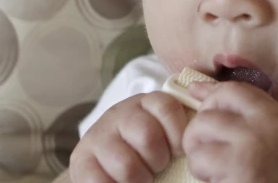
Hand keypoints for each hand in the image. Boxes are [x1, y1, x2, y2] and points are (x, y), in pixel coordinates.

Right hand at [69, 92, 188, 182]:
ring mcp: (98, 136)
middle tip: (157, 167)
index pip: (167, 108)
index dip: (178, 136)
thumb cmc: (146, 149)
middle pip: (147, 137)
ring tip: (141, 178)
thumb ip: (181, 128)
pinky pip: (100, 181)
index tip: (177, 151)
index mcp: (145, 103)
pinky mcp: (80, 160)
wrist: (105, 162)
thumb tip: (196, 143)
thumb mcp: (164, 131)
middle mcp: (119, 113)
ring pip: (127, 165)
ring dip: (139, 179)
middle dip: (158, 161)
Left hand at [183, 81, 277, 182]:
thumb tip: (199, 90)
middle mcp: (266, 125)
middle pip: (209, 111)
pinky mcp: (238, 169)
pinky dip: (201, 173)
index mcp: (277, 116)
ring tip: (213, 169)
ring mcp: (251, 146)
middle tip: (207, 152)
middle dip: (198, 131)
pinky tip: (218, 181)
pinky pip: (199, 160)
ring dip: (198, 154)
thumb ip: (248, 115)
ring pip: (197, 133)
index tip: (195, 95)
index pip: (234, 90)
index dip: (210, 93)